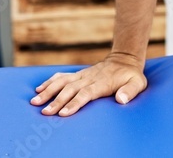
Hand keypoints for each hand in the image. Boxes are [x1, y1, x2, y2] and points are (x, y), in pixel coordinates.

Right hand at [30, 53, 146, 115]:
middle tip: (45, 112)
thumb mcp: (137, 83)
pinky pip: (61, 76)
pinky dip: (49, 81)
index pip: (85, 94)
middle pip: (70, 90)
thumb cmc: (131, 76)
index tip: (63, 113)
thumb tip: (122, 99)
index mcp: (102, 83)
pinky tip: (38, 89)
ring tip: (35, 102)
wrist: (124, 59)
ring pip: (62, 82)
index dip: (74, 103)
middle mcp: (89, 78)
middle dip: (57, 101)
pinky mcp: (78, 74)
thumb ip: (130, 91)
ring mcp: (82, 75)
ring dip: (48, 91)